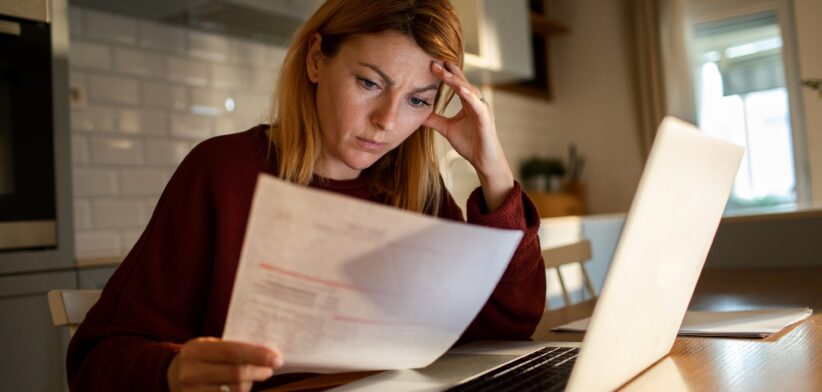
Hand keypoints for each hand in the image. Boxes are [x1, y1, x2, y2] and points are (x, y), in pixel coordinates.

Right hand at [167, 337, 282, 391]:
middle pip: (236, 374)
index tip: (276, 358)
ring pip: (234, 391)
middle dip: (259, 371)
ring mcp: (191, 391)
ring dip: (250, 384)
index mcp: (196, 350)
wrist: (171, 375)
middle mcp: (191, 372)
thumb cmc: (199, 357)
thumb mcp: (209, 346)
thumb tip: (266, 354)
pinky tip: (243, 386)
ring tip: (255, 377)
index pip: (233, 352)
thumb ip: (232, 349)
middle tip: (271, 368)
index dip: (258, 355)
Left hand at [424, 62, 513, 210]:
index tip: (430, 63)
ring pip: (469, 89)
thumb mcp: (446, 129)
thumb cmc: (469, 144)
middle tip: (433, 61)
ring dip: (456, 80)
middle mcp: (475, 102)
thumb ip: (434, 119)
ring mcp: (482, 108)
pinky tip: (461, 89)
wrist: (483, 161)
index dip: (445, 72)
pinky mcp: (486, 118)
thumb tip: (418, 114)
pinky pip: (478, 104)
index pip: (456, 82)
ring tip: (443, 71)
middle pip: (462, 81)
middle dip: (448, 71)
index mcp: (467, 102)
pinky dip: (470, 96)